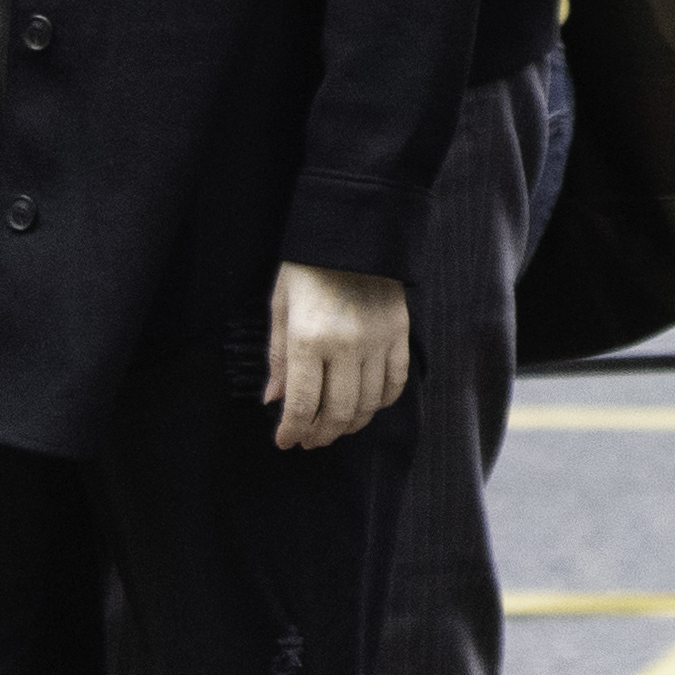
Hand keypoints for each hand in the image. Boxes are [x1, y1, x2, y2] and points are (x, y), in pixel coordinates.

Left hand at [266, 264, 410, 448]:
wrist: (353, 232)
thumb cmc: (307, 268)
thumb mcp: (281, 308)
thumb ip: (278, 358)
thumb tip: (274, 401)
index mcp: (309, 339)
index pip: (302, 404)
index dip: (292, 431)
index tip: (286, 442)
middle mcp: (347, 345)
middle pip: (338, 411)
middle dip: (321, 434)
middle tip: (309, 441)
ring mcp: (378, 340)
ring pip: (369, 402)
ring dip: (351, 424)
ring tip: (336, 428)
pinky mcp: (400, 333)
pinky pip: (396, 381)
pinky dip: (382, 401)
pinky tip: (368, 406)